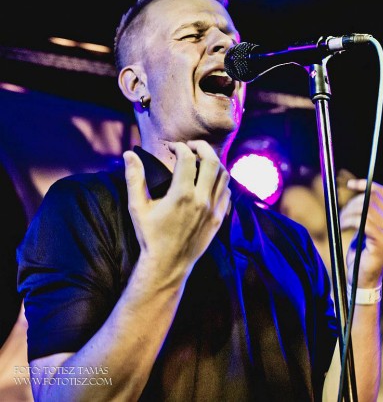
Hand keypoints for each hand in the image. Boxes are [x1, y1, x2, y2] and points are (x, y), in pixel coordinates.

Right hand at [123, 140, 230, 286]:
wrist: (168, 264)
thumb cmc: (150, 235)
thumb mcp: (137, 207)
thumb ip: (134, 178)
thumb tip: (128, 154)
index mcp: (181, 194)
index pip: (188, 158)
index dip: (179, 146)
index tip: (172, 147)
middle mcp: (201, 199)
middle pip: (212, 161)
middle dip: (202, 147)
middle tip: (191, 146)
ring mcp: (213, 209)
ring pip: (224, 175)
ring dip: (214, 162)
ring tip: (201, 160)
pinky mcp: (219, 218)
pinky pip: (227, 192)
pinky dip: (220, 180)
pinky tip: (209, 181)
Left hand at [340, 179, 382, 287]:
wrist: (362, 279)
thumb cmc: (360, 254)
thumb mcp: (362, 229)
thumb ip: (363, 213)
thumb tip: (355, 191)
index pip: (382, 193)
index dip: (366, 185)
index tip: (350, 185)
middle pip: (372, 199)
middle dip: (352, 203)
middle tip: (341, 214)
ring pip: (366, 210)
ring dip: (348, 213)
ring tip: (341, 223)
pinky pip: (363, 222)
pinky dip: (349, 221)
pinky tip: (343, 227)